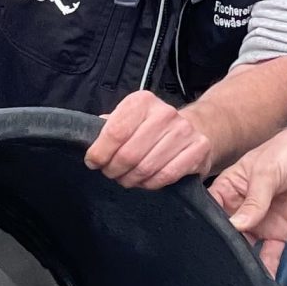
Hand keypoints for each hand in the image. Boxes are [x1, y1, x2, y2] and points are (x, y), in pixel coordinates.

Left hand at [85, 90, 212, 189]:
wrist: (195, 126)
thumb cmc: (152, 127)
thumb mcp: (128, 118)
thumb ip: (108, 127)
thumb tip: (87, 139)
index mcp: (142, 101)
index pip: (115, 132)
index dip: (100, 153)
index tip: (93, 162)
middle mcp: (165, 113)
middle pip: (129, 154)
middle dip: (114, 170)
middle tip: (111, 173)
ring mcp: (184, 131)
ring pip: (146, 168)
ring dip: (131, 179)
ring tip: (127, 178)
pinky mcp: (199, 149)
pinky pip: (166, 176)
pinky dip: (151, 184)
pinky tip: (146, 181)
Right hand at [210, 119, 286, 273]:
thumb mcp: (267, 172)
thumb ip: (254, 200)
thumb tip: (236, 225)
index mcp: (229, 190)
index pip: (211, 209)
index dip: (205, 224)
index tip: (200, 241)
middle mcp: (240, 210)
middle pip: (226, 233)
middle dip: (222, 248)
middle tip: (215, 265)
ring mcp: (258, 223)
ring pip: (245, 247)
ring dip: (242, 261)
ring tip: (234, 278)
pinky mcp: (278, 233)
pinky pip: (270, 253)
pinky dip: (267, 267)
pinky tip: (262, 281)